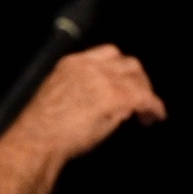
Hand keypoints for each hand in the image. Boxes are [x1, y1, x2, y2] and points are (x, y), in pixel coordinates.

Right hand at [8, 45, 165, 161]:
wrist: (38, 139)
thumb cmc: (42, 129)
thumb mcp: (59, 96)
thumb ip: (82, 90)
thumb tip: (102, 101)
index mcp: (72, 63)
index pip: (108, 54)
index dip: (121, 69)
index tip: (125, 82)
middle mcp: (90, 66)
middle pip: (127, 63)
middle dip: (138, 79)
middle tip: (142, 98)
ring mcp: (104, 79)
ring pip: (137, 77)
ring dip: (146, 93)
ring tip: (148, 111)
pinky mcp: (116, 97)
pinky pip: (145, 98)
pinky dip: (153, 107)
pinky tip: (154, 117)